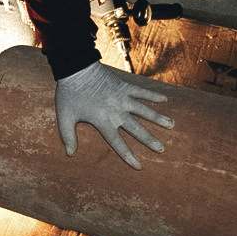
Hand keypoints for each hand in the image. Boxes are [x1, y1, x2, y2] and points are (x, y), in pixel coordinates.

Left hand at [55, 61, 173, 168]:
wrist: (76, 69)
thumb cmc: (69, 94)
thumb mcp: (64, 117)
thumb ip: (67, 136)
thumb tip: (70, 154)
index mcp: (103, 122)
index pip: (118, 143)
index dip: (128, 156)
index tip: (139, 166)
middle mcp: (117, 112)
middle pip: (137, 129)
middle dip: (150, 140)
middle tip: (162, 149)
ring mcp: (122, 98)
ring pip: (144, 111)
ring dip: (158, 118)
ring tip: (171, 125)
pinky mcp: (124, 86)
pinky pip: (142, 91)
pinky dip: (153, 94)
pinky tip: (164, 99)